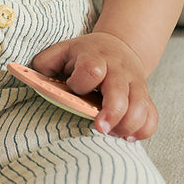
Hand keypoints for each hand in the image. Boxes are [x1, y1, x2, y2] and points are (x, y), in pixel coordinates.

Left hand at [32, 32, 158, 141]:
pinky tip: (128, 136)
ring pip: (140, 107)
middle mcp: (118, 69)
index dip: (81, 83)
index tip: (74, 88)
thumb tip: (32, 78)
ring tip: (113, 134)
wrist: (118, 46)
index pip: (91, 70)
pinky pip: (152, 117)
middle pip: (120, 92)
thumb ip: (46, 62)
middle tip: (100, 128)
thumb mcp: (63, 50)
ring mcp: (135, 83)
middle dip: (111, 113)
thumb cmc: (85, 54)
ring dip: (128, 126)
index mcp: (95, 56)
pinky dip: (143, 130)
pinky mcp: (146, 97)